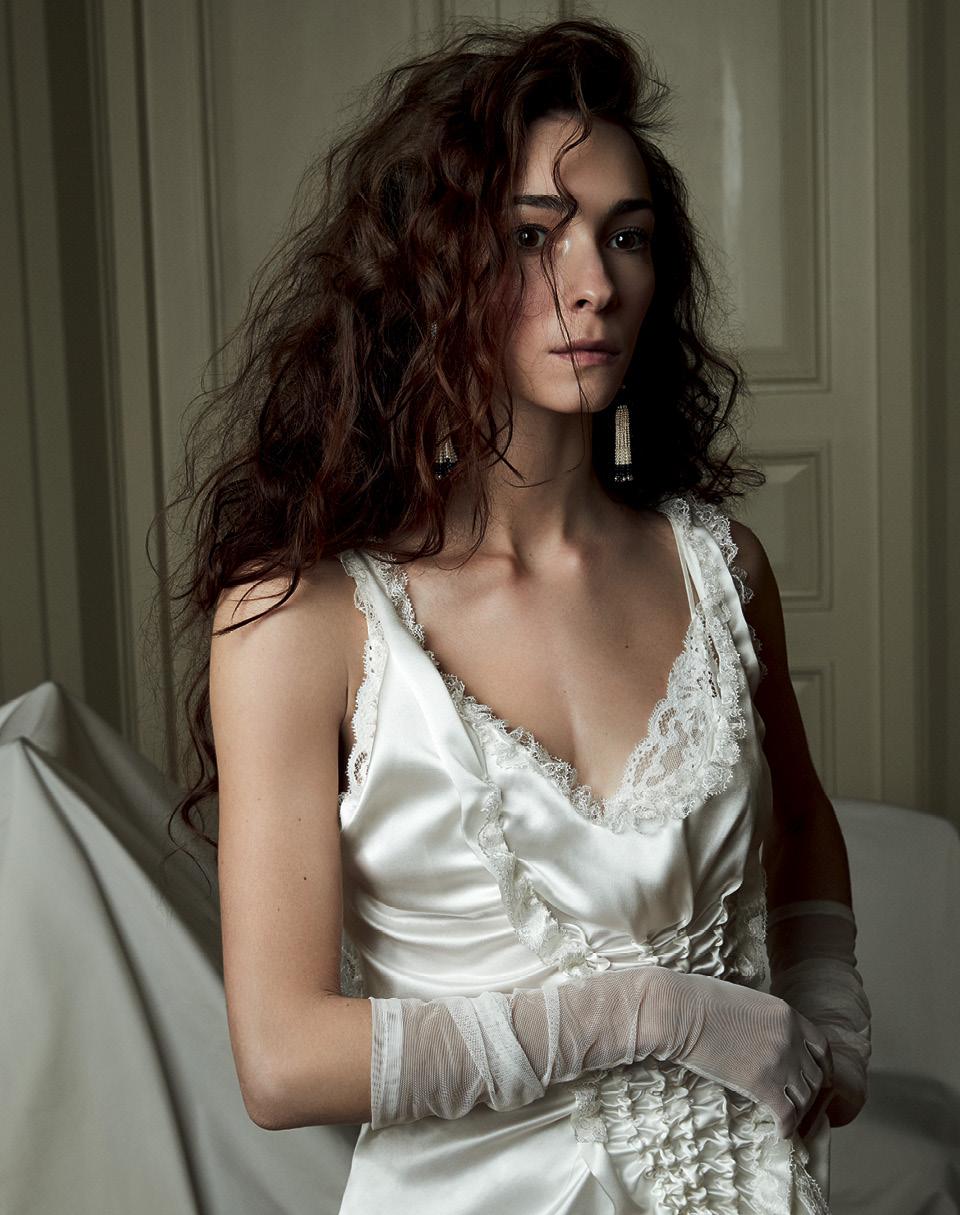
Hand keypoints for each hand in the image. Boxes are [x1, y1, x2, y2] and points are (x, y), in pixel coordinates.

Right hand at [633, 967, 833, 1138]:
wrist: (679, 1011)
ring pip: (804, 1098)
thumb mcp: (745, 999)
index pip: (820, 1047)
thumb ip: (765, 1019)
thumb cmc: (700, 999)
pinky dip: (786, 1127)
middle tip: (799, 1101)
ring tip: (787, 1117)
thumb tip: (763, 1036)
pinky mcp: (761, 1085)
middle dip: (809, 1091)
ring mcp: (778, 1063)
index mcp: (787, 1015)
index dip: (822, 1066)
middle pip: (814, 1075)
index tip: (819, 1077)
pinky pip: (787, 1115)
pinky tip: (779, 1132)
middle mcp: (790, 1039)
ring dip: (798, 1110)